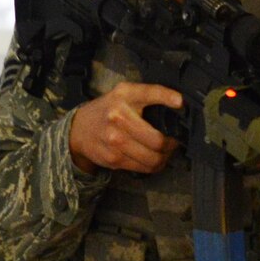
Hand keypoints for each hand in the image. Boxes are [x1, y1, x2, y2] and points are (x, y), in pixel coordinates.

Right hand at [67, 82, 181, 173]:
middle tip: (173, 142)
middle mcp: (118, 117)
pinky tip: (153, 159)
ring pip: (153, 158)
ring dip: (164, 158)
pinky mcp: (113, 158)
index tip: (179, 102)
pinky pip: (143, 167)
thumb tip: (180, 105)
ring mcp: (114, 140)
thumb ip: (150, 95)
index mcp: (124, 96)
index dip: (167, 97)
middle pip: (157, 140)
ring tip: (165, 153)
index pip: (149, 93)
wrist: (80, 129)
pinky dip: (153, 166)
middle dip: (171, 144)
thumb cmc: (109, 110)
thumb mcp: (126, 94)